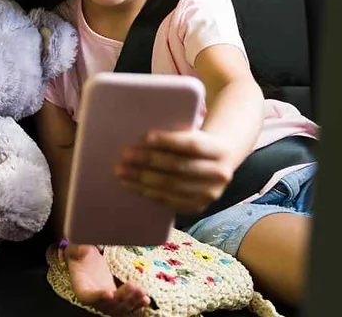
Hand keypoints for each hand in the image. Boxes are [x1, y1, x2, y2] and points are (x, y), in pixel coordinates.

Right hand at [65, 243, 149, 315]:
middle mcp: (94, 299)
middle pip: (107, 305)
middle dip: (121, 298)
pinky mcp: (117, 299)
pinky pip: (127, 306)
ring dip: (131, 302)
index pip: (87, 297)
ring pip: (119, 308)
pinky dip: (137, 305)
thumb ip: (77, 250)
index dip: (98, 297)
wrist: (88, 260)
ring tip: (141, 291)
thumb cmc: (80, 253)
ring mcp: (107, 301)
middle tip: (132, 285)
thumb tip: (81, 250)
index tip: (109, 293)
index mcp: (81, 288)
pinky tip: (145, 299)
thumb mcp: (76, 248)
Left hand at [115, 130, 237, 214]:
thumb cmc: (197, 143)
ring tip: (121, 170)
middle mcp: (220, 174)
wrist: (218, 163)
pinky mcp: (197, 207)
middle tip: (125, 154)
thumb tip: (141, 139)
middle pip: (179, 167)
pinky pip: (168, 201)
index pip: (192, 145)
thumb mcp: (194, 133)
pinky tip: (131, 184)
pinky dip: (147, 192)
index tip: (143, 136)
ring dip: (142, 178)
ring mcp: (210, 194)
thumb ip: (176, 134)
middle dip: (149, 160)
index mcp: (220, 150)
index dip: (168, 141)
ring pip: (171, 186)